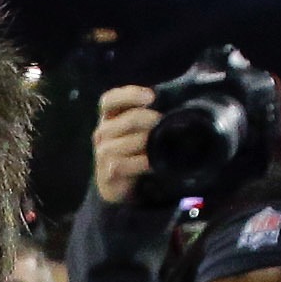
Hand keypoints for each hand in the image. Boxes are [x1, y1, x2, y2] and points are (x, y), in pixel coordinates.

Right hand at [90, 84, 157, 206]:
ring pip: (130, 142)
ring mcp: (103, 153)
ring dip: (149, 144)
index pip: (110, 99)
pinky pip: (127, 163)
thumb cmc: (133, 153)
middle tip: (164, 125)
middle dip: (151, 120)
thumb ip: (148, 114)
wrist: (119, 186)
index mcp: (109, 118)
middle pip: (129, 119)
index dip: (130, 95)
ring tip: (160, 146)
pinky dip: (144, 163)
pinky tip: (153, 164)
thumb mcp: (138, 130)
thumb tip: (177, 101)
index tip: (151, 97)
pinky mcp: (108, 172)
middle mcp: (103, 133)